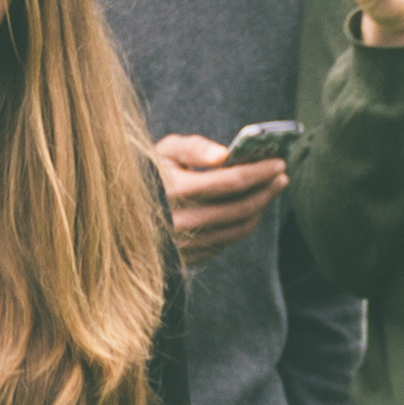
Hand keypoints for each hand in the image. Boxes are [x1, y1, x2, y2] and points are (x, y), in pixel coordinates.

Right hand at [153, 132, 286, 261]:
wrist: (121, 215)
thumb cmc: (148, 173)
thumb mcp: (163, 151)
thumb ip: (194, 147)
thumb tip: (226, 155)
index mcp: (175, 190)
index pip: (231, 182)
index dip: (260, 172)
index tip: (279, 162)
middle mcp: (181, 221)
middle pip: (241, 208)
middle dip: (267, 190)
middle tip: (283, 175)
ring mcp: (186, 244)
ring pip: (239, 228)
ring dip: (261, 208)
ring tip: (272, 189)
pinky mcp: (189, 257)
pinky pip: (227, 241)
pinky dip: (244, 223)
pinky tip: (251, 206)